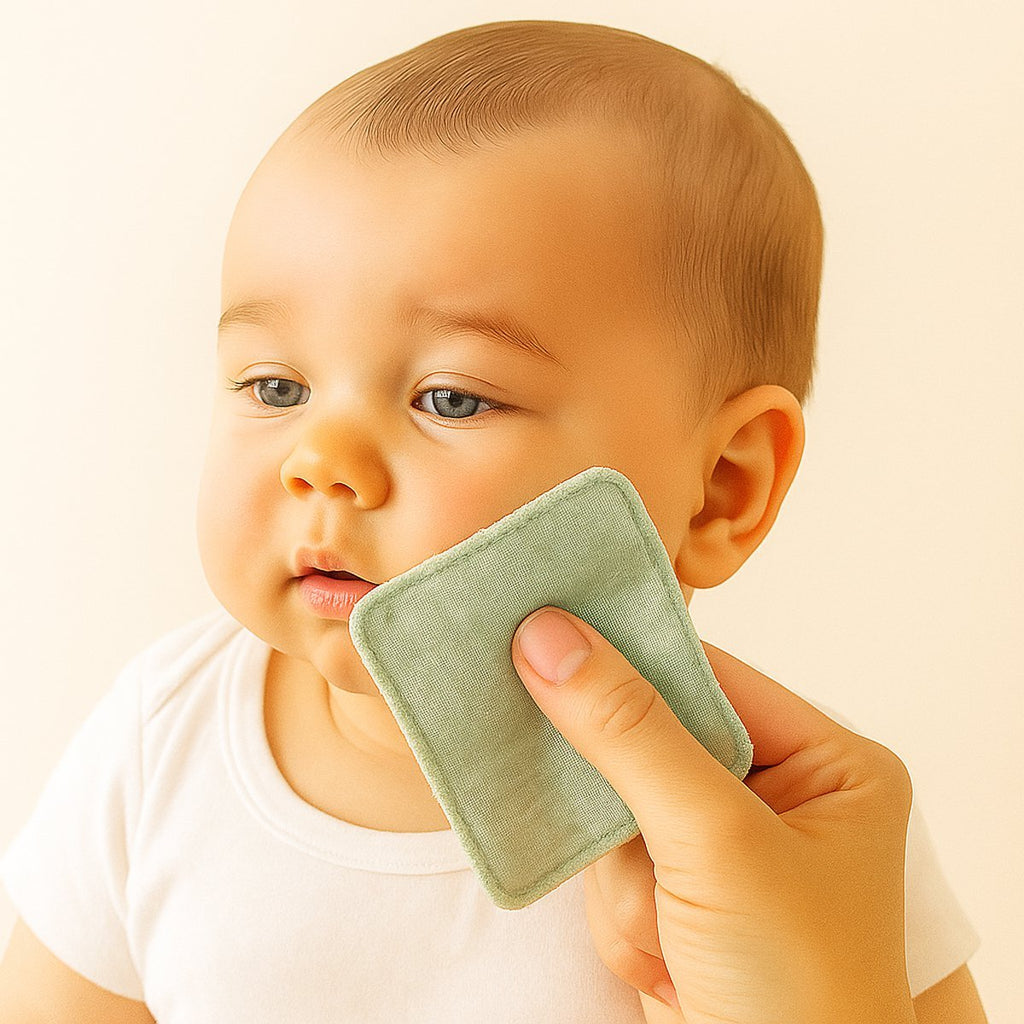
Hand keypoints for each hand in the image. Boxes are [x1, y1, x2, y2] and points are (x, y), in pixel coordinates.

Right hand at [511, 608, 916, 1023]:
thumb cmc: (798, 991)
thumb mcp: (718, 843)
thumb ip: (632, 734)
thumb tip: (551, 638)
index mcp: (825, 762)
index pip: (710, 673)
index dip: (631, 654)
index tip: (548, 630)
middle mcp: (777, 794)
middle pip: (650, 736)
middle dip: (630, 804)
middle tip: (632, 835)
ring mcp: (721, 846)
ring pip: (616, 805)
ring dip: (625, 877)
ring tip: (670, 929)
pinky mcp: (676, 891)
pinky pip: (606, 860)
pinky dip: (617, 912)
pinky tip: (661, 954)